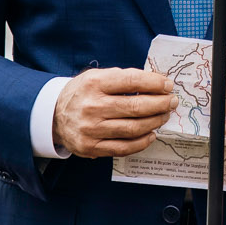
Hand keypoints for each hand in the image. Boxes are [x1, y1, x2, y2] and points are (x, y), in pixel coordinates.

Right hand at [52, 68, 174, 157]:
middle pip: (135, 107)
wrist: (53, 115)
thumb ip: (124, 78)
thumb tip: (157, 84)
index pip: (132, 81)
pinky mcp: (91, 147)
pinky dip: (142, 141)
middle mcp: (91, 106)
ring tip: (164, 116)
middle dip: (160, 104)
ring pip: (133, 128)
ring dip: (154, 122)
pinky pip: (124, 147)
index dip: (154, 83)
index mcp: (94, 83)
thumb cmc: (83, 93)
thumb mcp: (97, 76)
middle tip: (171, 102)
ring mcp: (91, 129)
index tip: (168, 85)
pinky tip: (151, 133)